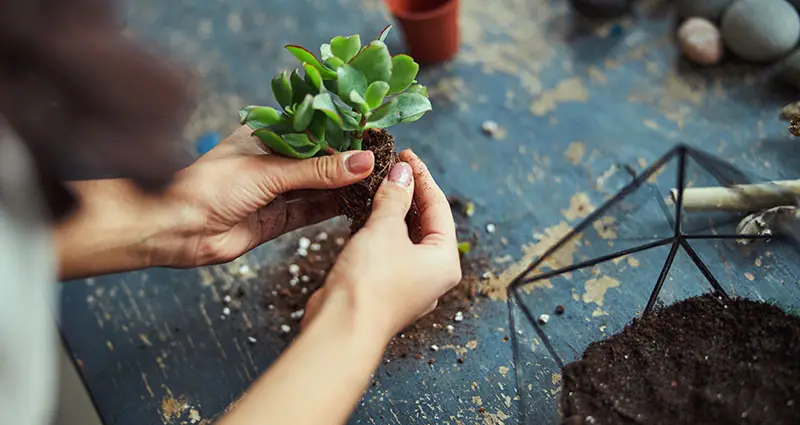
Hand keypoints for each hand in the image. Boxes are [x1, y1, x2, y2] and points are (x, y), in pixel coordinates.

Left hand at [155, 125, 375, 267]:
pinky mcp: (279, 219)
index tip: (374, 132)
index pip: (315, 128)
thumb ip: (319, 170)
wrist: (177, 230)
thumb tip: (364, 162)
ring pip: (320, 186)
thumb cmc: (211, 187)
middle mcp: (274, 161)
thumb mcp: (269, 171)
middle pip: (321, 158)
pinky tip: (359, 203)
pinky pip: (313, 211)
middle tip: (384, 160)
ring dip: (346, 186)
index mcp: (267, 135)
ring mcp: (278, 191)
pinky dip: (335, 208)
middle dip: (350, 161)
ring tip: (379, 182)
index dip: (344, 131)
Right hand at [301, 150, 461, 339]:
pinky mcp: (387, 288)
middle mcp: (433, 274)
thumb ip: (395, 197)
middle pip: (426, 222)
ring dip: (394, 210)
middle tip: (391, 165)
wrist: (340, 328)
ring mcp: (410, 284)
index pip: (439, 207)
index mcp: (444, 261)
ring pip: (407, 237)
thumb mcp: (384, 230)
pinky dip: (382, 230)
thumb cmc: (370, 282)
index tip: (405, 154)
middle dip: (409, 192)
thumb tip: (402, 171)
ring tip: (378, 183)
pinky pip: (390, 251)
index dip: (422, 176)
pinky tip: (367, 213)